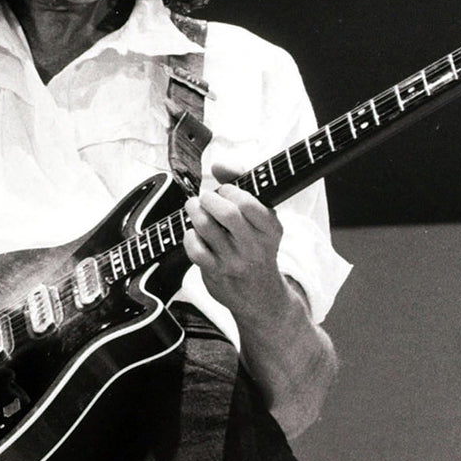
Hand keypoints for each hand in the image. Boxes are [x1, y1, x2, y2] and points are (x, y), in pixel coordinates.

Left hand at [182, 161, 285, 319]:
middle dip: (210, 199)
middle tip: (206, 198)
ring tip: (194, 208)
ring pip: (207, 228)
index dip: (230, 190)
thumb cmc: (257, 246)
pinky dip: (189, 236)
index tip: (225, 191)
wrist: (261, 296)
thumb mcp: (262, 217)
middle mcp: (255, 246)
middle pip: (228, 213)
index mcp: (271, 229)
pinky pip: (195, 249)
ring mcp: (235, 261)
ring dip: (194, 212)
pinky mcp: (216, 273)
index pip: (250, 203)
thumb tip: (219, 165)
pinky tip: (194, 233)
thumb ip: (243, 184)